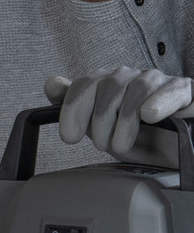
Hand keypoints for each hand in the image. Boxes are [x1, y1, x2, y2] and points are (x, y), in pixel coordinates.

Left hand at [44, 66, 193, 159]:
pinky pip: (173, 90)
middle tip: (102, 144)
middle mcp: (135, 79)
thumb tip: (51, 84)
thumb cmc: (132, 140)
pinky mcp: (185, 93)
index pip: (86, 83)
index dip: (73, 108)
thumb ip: (74, 105)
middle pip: (109, 85)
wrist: (169, 154)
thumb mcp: (98, 128)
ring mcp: (161, 84)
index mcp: (111, 85)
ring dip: (124, 122)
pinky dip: (158, 102)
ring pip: (138, 88)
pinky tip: (149, 116)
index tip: (70, 137)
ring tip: (121, 144)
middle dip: (99, 121)